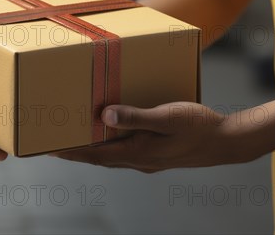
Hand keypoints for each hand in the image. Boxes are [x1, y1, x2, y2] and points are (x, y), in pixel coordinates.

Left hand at [51, 102, 258, 172]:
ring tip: (74, 139)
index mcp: (138, 152)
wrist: (227, 142)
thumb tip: (104, 114)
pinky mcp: (156, 154)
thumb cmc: (199, 126)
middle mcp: (139, 159)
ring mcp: (148, 159)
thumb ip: (136, 116)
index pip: (94, 155)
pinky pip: (124, 151)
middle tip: (52, 143)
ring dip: (90, 150)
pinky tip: (110, 135)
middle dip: (74, 152)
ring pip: (111, 156)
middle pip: (98, 158)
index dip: (70, 152)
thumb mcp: (168, 117)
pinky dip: (109, 146)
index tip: (48, 147)